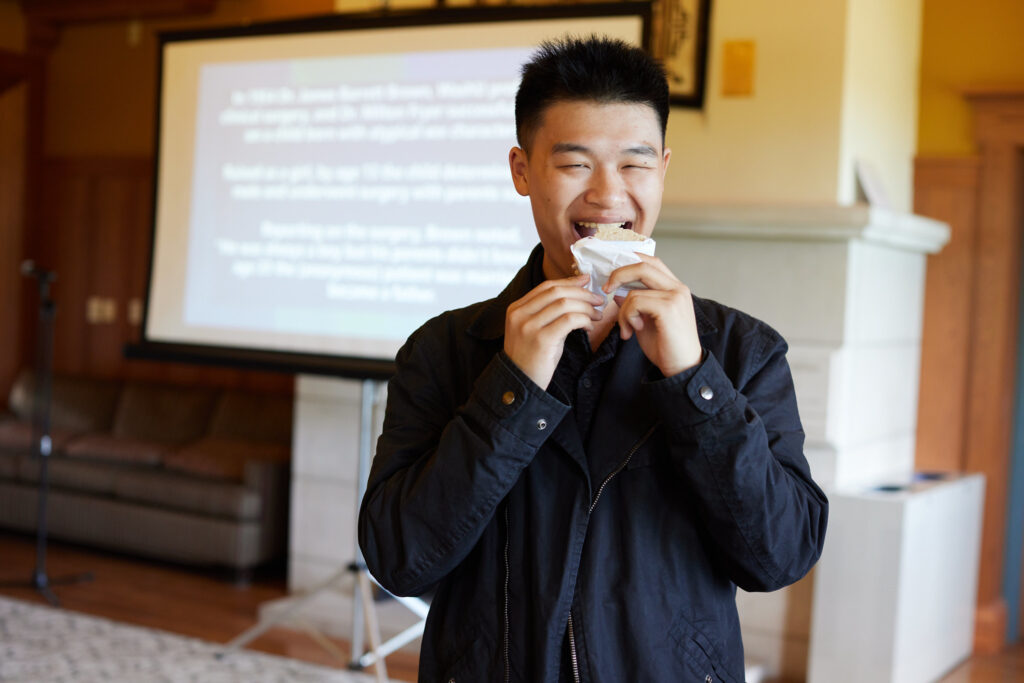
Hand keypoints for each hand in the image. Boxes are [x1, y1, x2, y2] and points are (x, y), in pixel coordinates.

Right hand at [504, 274, 604, 388]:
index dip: (569, 282)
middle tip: (598, 300)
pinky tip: (589, 327)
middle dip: (582, 293)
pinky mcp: (541, 339)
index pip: (546, 286)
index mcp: (516, 309)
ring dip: (586, 307)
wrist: (521, 384)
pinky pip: (569, 320)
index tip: (586, 281)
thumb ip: (548, 312)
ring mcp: (529, 326)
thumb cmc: (532, 358)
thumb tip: (576, 294)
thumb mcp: (535, 329)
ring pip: (565, 304)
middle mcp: (520, 314)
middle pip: (557, 292)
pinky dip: (584, 320)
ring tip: (596, 316)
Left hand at [604, 253, 701, 376]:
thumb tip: (617, 293)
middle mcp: (678, 288)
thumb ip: (634, 304)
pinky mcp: (669, 308)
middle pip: (643, 265)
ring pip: (634, 290)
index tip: (611, 273)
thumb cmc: (666, 347)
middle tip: (605, 290)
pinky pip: (635, 302)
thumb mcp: (644, 322)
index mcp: (674, 288)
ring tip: (626, 329)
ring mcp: (675, 296)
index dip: (630, 260)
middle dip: (618, 275)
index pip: (651, 262)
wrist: (682, 369)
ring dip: (622, 311)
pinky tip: (632, 331)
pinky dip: (627, 317)